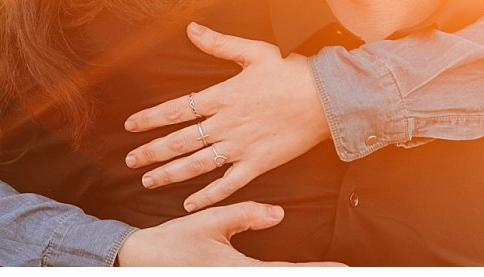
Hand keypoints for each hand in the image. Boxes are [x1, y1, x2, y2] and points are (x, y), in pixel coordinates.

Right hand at [115, 202, 342, 265]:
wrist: (139, 261)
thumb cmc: (174, 242)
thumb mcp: (212, 222)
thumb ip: (247, 216)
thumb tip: (279, 213)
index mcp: (239, 270)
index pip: (288, 273)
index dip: (318, 271)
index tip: (344, 268)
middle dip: (311, 275)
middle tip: (343, 270)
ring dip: (292, 274)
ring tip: (323, 270)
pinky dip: (275, 275)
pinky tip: (285, 271)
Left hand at [123, 22, 330, 211]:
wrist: (325, 98)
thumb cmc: (291, 72)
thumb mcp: (254, 51)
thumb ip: (219, 43)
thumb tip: (191, 28)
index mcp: (223, 96)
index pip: (177, 108)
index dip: (151, 118)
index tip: (130, 125)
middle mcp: (226, 123)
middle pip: (181, 140)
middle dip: (152, 152)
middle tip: (130, 161)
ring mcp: (241, 146)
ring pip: (197, 164)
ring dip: (170, 173)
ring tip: (148, 181)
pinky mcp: (258, 163)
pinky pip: (227, 184)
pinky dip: (207, 195)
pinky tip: (189, 202)